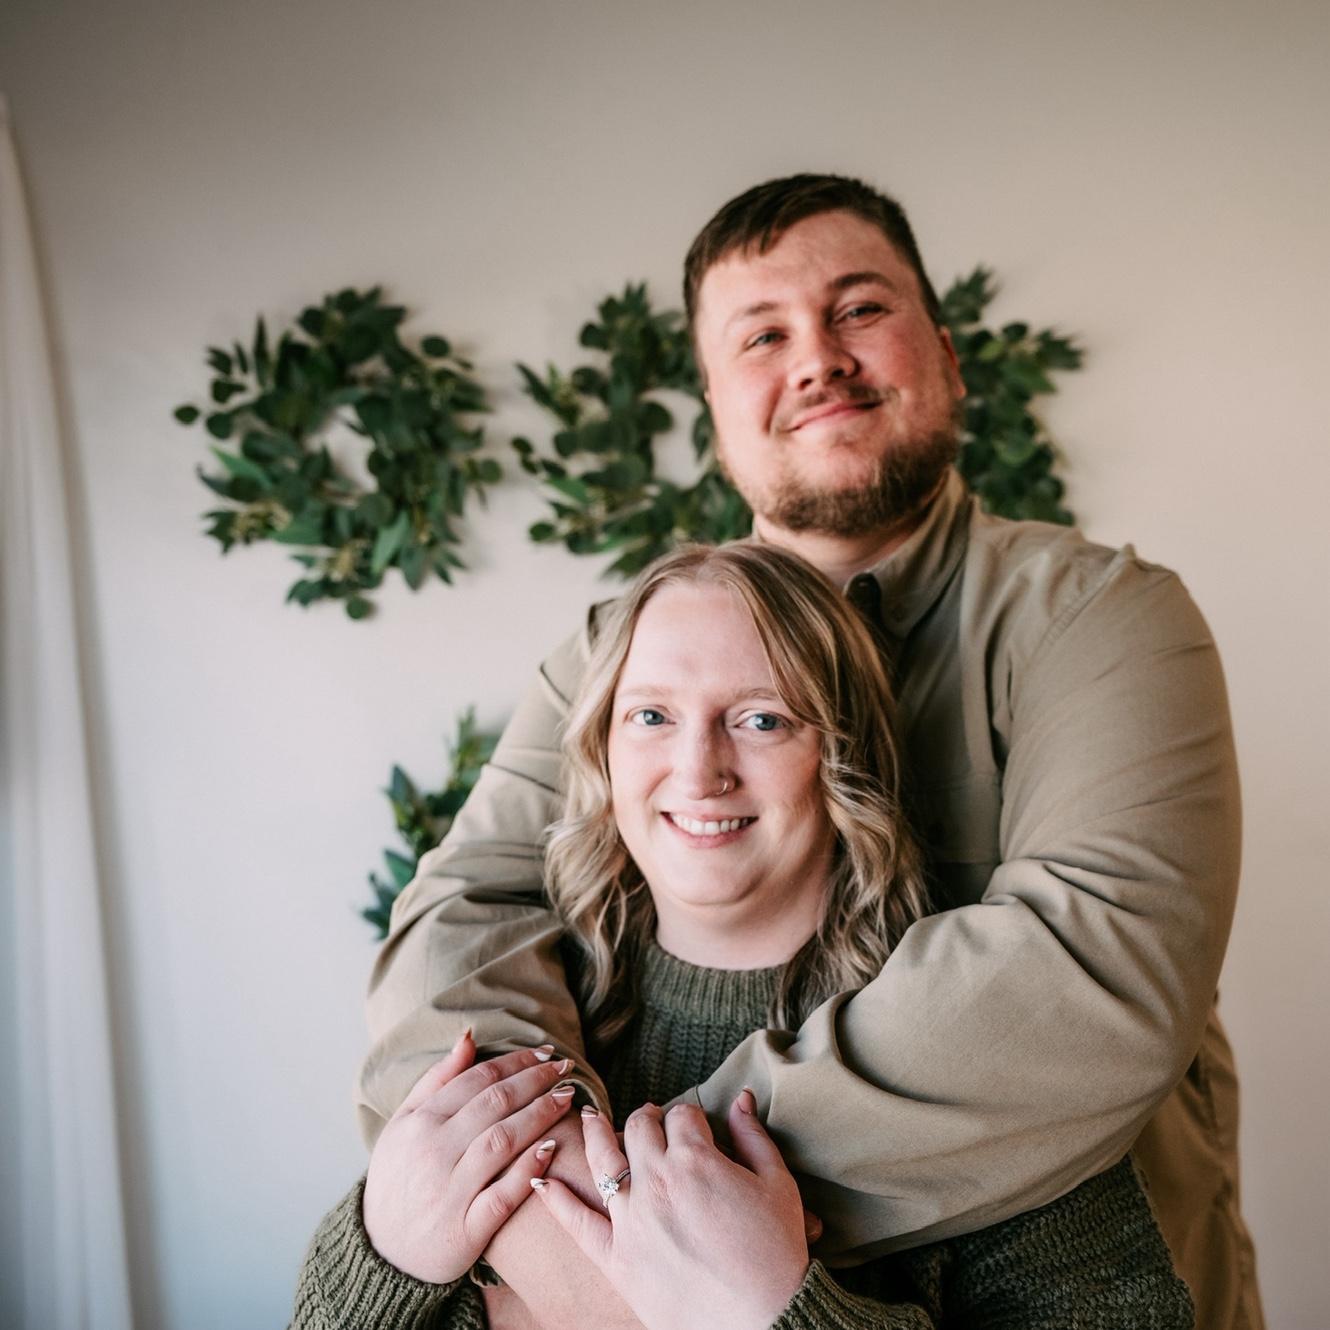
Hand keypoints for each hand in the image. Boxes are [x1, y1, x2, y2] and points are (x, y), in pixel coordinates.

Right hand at [362, 1030, 576, 1282]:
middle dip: (536, 1080)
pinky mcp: (465, 1229)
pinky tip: (552, 1148)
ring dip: (540, 1115)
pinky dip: (528, 1170)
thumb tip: (469, 1036)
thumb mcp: (403, 1124)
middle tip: (565, 1067)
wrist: (380, 1250)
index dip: (516, 1061)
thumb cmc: (398, 1177)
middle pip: (496, 1104)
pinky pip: (503, 1195)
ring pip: (503, 1142)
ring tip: (566, 1097)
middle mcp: (434, 1152)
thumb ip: (437, 1079)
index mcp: (421, 1122)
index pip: (478, 1079)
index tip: (545, 1051)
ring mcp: (450, 1191)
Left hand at [534, 1092, 808, 1329]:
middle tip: (652, 1118)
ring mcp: (631, 1220)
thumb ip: (753, 1135)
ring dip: (594, 1132)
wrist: (765, 1321)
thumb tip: (740, 1097)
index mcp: (696, 1159)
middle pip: (640, 1129)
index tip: (695, 1125)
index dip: (690, 1116)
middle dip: (648, 1118)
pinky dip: (556, 1199)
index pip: (682, 1115)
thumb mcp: (778, 1184)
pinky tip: (541, 1178)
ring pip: (603, 1160)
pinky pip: (577, 1223)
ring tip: (587, 1117)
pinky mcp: (616, 1258)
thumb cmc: (776, 1253)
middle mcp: (656, 1182)